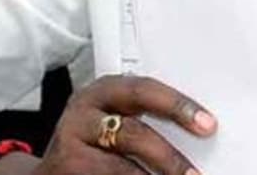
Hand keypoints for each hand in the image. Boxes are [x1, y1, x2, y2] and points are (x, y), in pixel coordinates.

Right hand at [33, 75, 216, 174]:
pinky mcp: (65, 169)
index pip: (144, 90)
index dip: (178, 106)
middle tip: (194, 173)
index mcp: (102, 91)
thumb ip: (144, 120)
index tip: (207, 123)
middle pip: (133, 133)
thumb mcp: (112, 119)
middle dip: (169, 157)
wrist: (49, 172)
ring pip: (120, 167)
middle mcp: (82, 114)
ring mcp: (69, 145)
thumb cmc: (91, 143)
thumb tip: (197, 131)